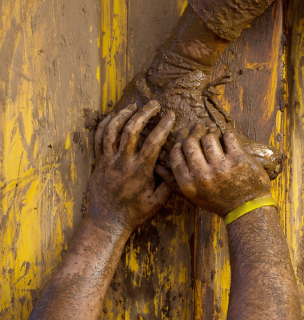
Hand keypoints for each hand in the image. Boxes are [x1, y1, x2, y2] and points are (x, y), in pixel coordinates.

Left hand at [87, 102, 174, 233]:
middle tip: (154, 104)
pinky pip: (99, 139)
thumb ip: (169, 183)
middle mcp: (123, 162)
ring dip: (124, 115)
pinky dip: (105, 125)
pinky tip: (113, 117)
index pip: (153, 142)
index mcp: (140, 170)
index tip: (170, 115)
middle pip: (131, 130)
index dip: (163, 125)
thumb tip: (180, 165)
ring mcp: (108, 161)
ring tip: (134, 106)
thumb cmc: (135, 213)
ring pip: (113, 131)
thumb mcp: (158, 202)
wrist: (106, 223)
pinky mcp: (98, 162)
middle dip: (144, 113)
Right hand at [155, 122, 271, 217]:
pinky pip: (228, 137)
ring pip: (209, 137)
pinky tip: (227, 139)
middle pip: (190, 143)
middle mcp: (203, 175)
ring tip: (214, 132)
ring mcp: (221, 167)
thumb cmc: (218, 201)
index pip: (176, 154)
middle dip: (194, 131)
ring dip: (211, 132)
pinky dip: (227, 135)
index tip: (184, 133)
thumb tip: (157, 167)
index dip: (179, 140)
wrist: (247, 209)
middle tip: (199, 127)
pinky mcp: (238, 159)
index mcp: (189, 184)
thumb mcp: (193, 195)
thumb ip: (174, 181)